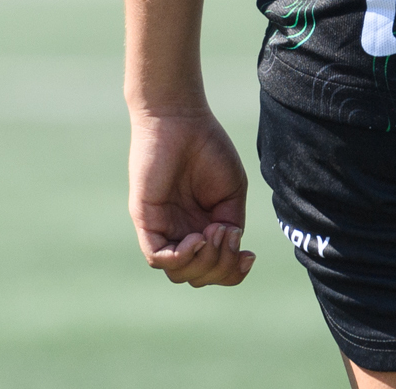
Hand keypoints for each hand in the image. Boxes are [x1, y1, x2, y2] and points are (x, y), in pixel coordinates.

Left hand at [128, 107, 255, 284]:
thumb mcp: (232, 191)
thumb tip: (228, 250)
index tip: (249, 256)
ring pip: (179, 273)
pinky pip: (158, 257)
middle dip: (221, 267)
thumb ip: (231, 225)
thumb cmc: (208, 148)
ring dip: (204, 262)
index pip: (214, 268)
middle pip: (198, 276)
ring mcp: (163, 229)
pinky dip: (181, 257)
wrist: (181, 119)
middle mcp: (182, 233)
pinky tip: (198, 238)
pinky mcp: (146, 221)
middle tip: (228, 235)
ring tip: (214, 232)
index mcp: (203, 227)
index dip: (232, 272)